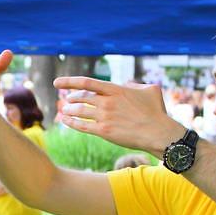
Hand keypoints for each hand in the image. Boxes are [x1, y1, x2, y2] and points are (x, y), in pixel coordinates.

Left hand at [55, 76, 183, 155]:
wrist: (158, 132)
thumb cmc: (156, 111)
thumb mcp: (149, 90)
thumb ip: (134, 85)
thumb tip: (126, 85)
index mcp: (116, 90)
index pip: (87, 83)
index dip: (69, 82)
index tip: (57, 82)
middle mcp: (107, 102)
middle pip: (81, 98)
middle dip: (71, 98)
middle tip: (67, 99)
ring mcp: (104, 117)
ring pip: (79, 112)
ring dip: (69, 110)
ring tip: (64, 110)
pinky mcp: (104, 132)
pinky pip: (82, 126)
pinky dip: (71, 123)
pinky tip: (64, 121)